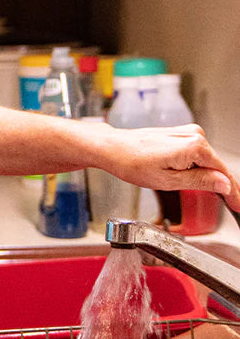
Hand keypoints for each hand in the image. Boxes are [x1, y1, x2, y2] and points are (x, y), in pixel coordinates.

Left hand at [102, 123, 239, 210]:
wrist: (112, 148)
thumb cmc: (131, 162)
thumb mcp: (167, 181)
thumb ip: (199, 181)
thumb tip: (224, 184)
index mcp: (194, 146)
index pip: (223, 173)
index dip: (233, 193)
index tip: (238, 205)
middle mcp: (194, 135)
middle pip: (217, 166)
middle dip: (224, 186)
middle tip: (233, 205)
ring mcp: (187, 132)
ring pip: (207, 160)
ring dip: (211, 177)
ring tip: (218, 197)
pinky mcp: (180, 134)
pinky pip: (197, 154)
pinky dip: (200, 167)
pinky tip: (200, 180)